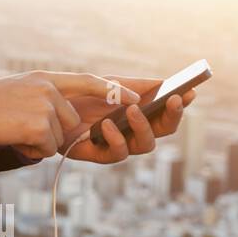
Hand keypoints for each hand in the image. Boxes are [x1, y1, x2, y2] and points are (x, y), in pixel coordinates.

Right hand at [0, 70, 141, 159]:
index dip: (115, 89)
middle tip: (23, 127)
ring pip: (60, 136)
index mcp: (44, 78)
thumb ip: (45, 98)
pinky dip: (30, 149)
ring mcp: (44, 106)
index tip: (137, 98)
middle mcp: (48, 88)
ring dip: (39, 141)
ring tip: (13, 130)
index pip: (89, 81)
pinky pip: (47, 148)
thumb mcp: (18, 93)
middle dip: (53, 132)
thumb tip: (67, 120)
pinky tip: (12, 137)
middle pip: (72, 119)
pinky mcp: (39, 125)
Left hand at [58, 75, 197, 164]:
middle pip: (163, 130)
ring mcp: (119, 143)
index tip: (190, 92)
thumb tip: (164, 82)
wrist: (47, 107)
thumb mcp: (106, 83)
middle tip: (173, 100)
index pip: (166, 111)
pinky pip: (117, 153)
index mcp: (139, 112)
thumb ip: (132, 85)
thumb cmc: (78, 95)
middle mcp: (133, 130)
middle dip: (172, 116)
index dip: (180, 104)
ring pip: (145, 144)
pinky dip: (116, 138)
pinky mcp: (99, 154)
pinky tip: (107, 125)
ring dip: (143, 126)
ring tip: (133, 110)